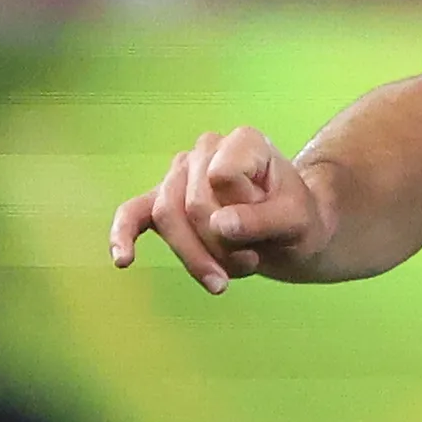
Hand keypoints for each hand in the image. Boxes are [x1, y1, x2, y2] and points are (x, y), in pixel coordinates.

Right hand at [108, 126, 330, 291]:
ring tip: (227, 279)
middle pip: (190, 205)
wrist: (292, 235)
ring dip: (196, 257)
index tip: (273, 228)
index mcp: (243, 142)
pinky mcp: (162, 200)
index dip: (244, 213)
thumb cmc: (298, 221)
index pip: (222, 179)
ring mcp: (180, 174)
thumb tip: (219, 226)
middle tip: (252, 263)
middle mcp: (206, 150)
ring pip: (166, 218)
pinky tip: (123, 260)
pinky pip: (133, 213)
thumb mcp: (298, 223)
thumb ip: (262, 220)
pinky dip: (124, 236)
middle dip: (218, 247)